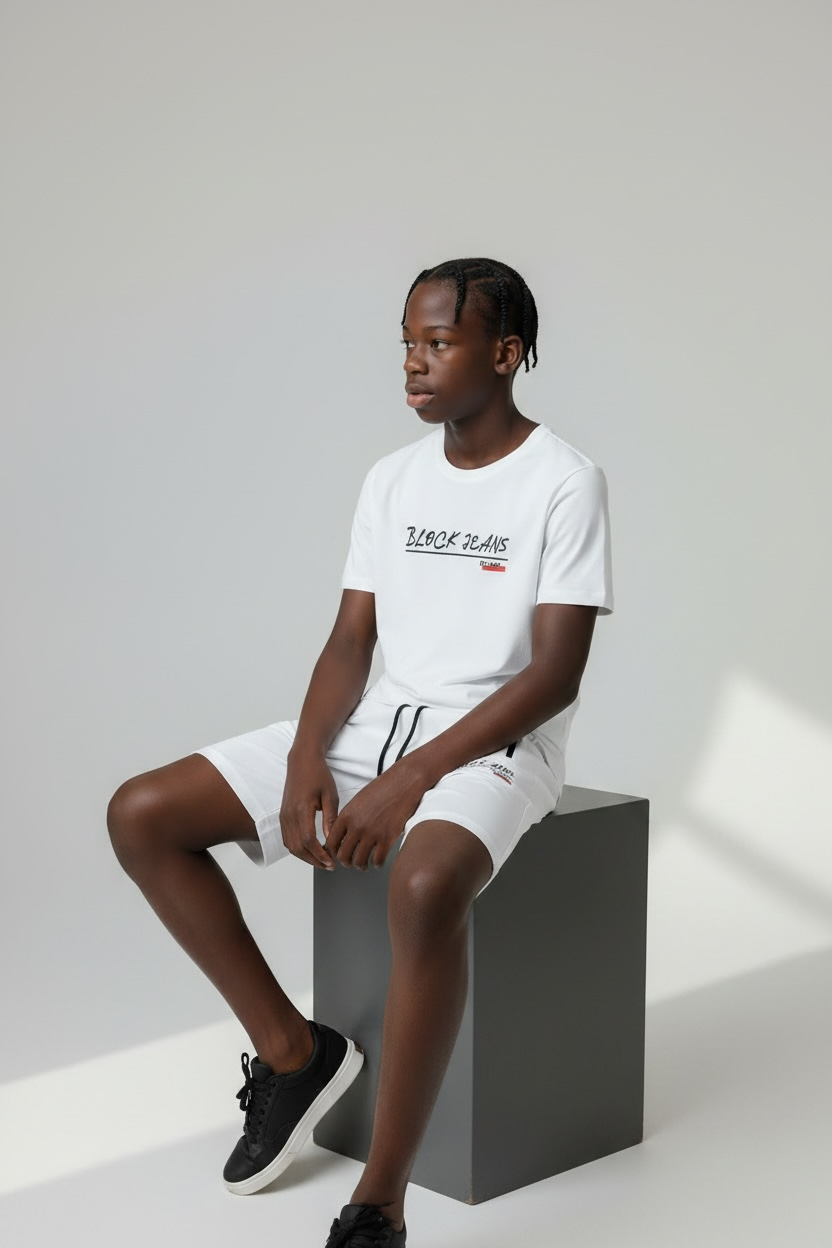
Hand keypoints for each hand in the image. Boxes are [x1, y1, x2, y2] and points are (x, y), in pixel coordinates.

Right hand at [279, 747, 338, 869]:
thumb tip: (332, 839)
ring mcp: (283, 816)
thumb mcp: (330, 795)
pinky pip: (286, 838)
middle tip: (328, 865)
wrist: (302, 761)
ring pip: (290, 845)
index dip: (319, 854)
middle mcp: (289, 815)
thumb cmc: (318, 775)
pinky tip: (310, 850)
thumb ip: (330, 818)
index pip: (308, 840)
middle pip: (297, 847)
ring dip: (305, 857)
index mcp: (302, 809)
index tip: (330, 861)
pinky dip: (297, 849)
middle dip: (313, 860)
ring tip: (321, 860)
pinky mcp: (282, 816)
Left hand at [324, 758, 428, 869]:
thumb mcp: (358, 801)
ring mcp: (372, 833)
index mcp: (347, 815)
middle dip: (346, 862)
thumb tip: (344, 835)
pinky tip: (378, 861)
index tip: (337, 854)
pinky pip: (378, 860)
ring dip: (361, 866)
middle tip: (350, 862)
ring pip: (359, 861)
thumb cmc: (383, 788)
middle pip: (343, 855)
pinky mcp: (388, 838)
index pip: (331, 842)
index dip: (333, 852)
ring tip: (364, 864)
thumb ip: (349, 818)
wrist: (403, 782)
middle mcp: (357, 826)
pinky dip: (377, 864)